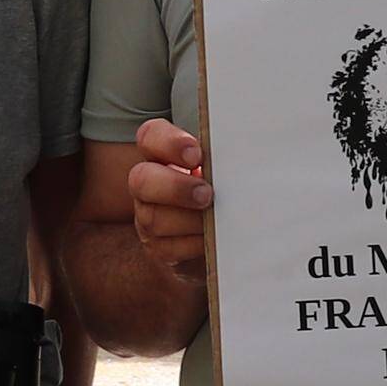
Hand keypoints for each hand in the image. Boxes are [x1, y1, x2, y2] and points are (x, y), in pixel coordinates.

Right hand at [125, 119, 212, 279]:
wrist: (224, 232)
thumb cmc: (225, 188)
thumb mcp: (223, 168)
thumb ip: (224, 159)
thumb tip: (244, 159)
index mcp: (162, 154)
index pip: (150, 137)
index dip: (170, 144)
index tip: (197, 156)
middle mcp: (148, 183)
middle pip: (141, 180)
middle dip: (176, 188)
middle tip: (207, 195)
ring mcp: (148, 216)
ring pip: (153, 219)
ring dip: (189, 221)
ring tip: (216, 220)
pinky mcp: (158, 247)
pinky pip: (168, 248)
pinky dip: (194, 244)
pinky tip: (212, 239)